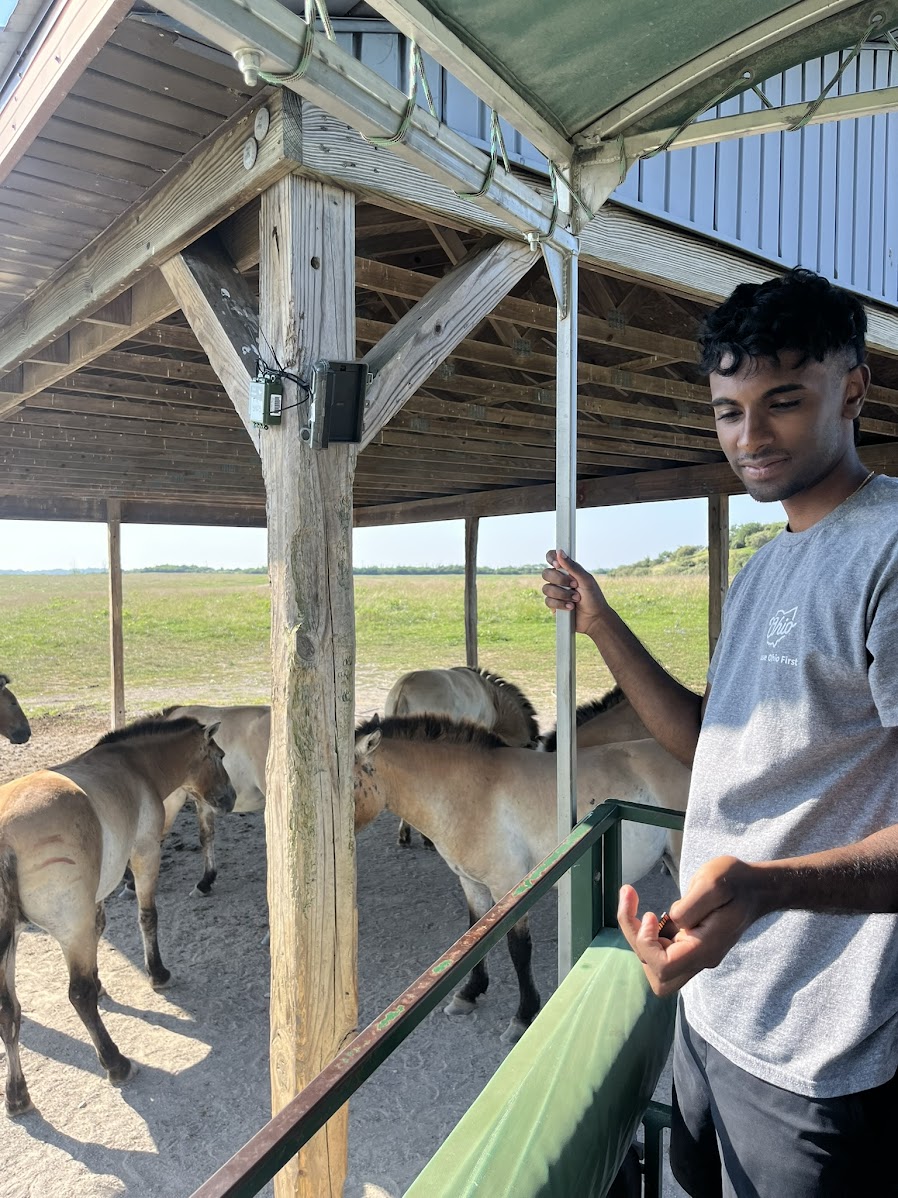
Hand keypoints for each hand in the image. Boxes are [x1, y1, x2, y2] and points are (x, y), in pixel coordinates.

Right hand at [541, 550, 609, 637]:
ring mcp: (555, 592)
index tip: (558, 565)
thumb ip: (572, 566)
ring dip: (562, 594)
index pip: (552, 557)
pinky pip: (548, 601)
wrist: (595, 619)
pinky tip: (570, 607)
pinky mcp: (554, 605)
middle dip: (559, 580)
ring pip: (546, 588)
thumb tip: (559, 552)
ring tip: (576, 599)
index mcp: (568, 570)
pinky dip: (560, 604)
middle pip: (546, 573)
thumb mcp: (586, 580)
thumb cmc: (594, 597)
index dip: (551, 559)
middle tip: (574, 585)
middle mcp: (559, 580)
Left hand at [617, 856, 766, 996]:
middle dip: (638, 944)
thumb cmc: (735, 881)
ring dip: (639, 938)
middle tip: (633, 908)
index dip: (647, 944)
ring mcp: (696, 954)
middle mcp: (700, 958)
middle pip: (658, 976)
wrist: (756, 887)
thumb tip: (671, 920)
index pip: (663, 967)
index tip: (650, 914)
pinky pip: (662, 950)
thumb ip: (689, 907)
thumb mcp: (712, 883)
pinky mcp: (691, 944)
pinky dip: (647, 932)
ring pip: (656, 966)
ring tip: (633, 902)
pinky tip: (645, 908)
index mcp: (705, 948)